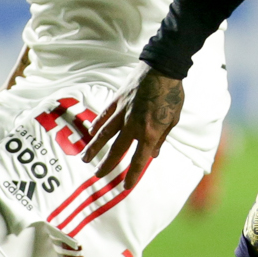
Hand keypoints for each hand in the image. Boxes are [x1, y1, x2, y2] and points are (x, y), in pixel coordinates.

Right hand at [89, 65, 186, 186]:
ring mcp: (122, 113)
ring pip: (104, 134)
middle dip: (107, 165)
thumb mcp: (173, 119)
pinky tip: (90, 132)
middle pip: (116, 150)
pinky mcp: (117, 100)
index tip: (125, 187)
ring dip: (93, 148)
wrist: (163, 69)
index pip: (139, 160)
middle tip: (98, 176)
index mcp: (150, 133)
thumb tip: (154, 154)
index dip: (132, 176)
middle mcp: (133, 125)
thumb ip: (162, 138)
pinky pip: (104, 116)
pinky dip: (97, 124)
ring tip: (85, 159)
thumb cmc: (172, 94)